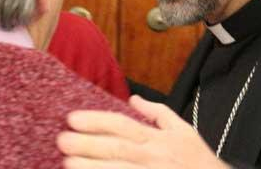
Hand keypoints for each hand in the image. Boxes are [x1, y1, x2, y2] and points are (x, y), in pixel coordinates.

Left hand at [57, 95, 229, 168]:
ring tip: (68, 163)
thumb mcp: (184, 130)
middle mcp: (152, 157)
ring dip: (91, 167)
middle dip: (87, 144)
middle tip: (62, 140)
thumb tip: (134, 99)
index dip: (97, 121)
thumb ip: (159, 113)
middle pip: (115, 148)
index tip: (73, 119)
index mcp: (158, 139)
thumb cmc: (198, 160)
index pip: (122, 126)